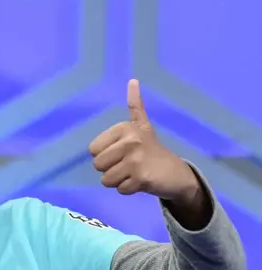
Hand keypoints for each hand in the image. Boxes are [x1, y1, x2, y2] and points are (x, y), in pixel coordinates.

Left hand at [88, 79, 200, 203]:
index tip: (121, 152)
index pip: (93, 149)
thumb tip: (133, 80)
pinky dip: (128, 189)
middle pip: (97, 165)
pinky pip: (119, 189)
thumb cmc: (151, 149)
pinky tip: (140, 181)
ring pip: (106, 179)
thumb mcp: (141, 125)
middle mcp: (130, 141)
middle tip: (128, 164)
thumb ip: (135, 105)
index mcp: (125, 128)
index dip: (104, 155)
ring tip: (133, 173)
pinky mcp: (141, 178)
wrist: (176, 173)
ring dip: (118, 180)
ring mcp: (136, 160)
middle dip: (110, 169)